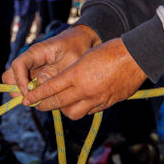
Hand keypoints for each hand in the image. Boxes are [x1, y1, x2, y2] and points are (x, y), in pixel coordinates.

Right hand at [3, 25, 101, 98]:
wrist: (83, 41)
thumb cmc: (77, 46)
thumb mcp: (71, 57)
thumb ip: (56, 70)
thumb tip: (39, 82)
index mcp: (36, 52)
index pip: (18, 65)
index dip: (19, 80)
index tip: (28, 93)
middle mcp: (31, 61)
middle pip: (11, 76)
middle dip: (17, 90)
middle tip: (32, 100)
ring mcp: (33, 69)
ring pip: (17, 84)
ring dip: (26, 94)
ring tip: (42, 100)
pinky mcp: (38, 77)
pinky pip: (30, 88)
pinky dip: (34, 95)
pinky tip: (47, 98)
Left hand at [18, 38, 146, 119]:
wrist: (135, 57)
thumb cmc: (109, 51)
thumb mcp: (85, 58)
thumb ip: (72, 73)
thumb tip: (59, 85)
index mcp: (77, 75)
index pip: (50, 89)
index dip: (36, 96)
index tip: (27, 100)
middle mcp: (85, 90)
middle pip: (58, 103)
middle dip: (44, 105)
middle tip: (37, 104)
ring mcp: (96, 99)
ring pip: (72, 113)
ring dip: (63, 109)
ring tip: (60, 103)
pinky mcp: (107, 104)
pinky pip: (88, 112)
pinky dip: (80, 108)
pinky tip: (79, 101)